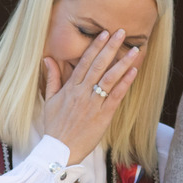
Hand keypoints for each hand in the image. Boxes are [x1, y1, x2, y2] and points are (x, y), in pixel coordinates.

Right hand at [43, 29, 138, 164]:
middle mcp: (82, 92)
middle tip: (121, 32)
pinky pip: (116, 96)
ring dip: (123, 63)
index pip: (84, 62)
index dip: (95, 46)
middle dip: (110, 47)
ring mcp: (93, 103)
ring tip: (134, 50)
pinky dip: (125, 83)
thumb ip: (52, 78)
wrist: (59, 150)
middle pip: (98, 65)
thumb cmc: (55, 126)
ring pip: (110, 78)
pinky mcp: (103, 115)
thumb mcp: (49, 100)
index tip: (104, 33)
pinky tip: (134, 72)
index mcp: (70, 88)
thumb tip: (48, 59)